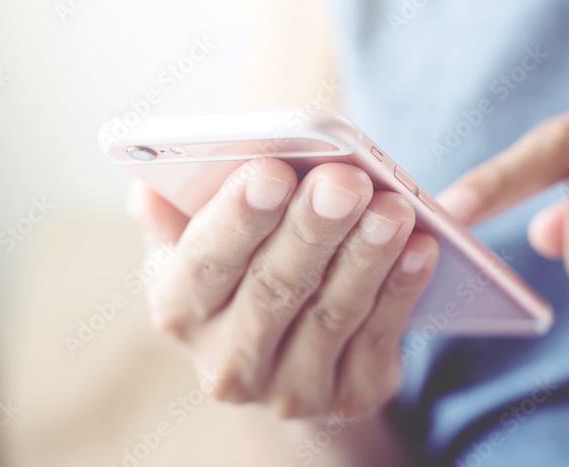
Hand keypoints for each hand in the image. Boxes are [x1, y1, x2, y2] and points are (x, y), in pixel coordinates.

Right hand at [128, 160, 437, 418]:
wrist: (284, 353)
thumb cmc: (243, 267)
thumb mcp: (199, 237)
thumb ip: (179, 208)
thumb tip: (148, 189)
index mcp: (177, 308)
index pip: (204, 262)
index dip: (239, 216)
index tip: (272, 170)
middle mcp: (224, 362)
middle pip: (273, 288)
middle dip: (313, 229)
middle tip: (345, 179)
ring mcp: (288, 389)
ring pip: (330, 314)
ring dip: (365, 256)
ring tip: (393, 206)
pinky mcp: (346, 398)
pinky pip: (377, 338)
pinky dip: (401, 290)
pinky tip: (420, 248)